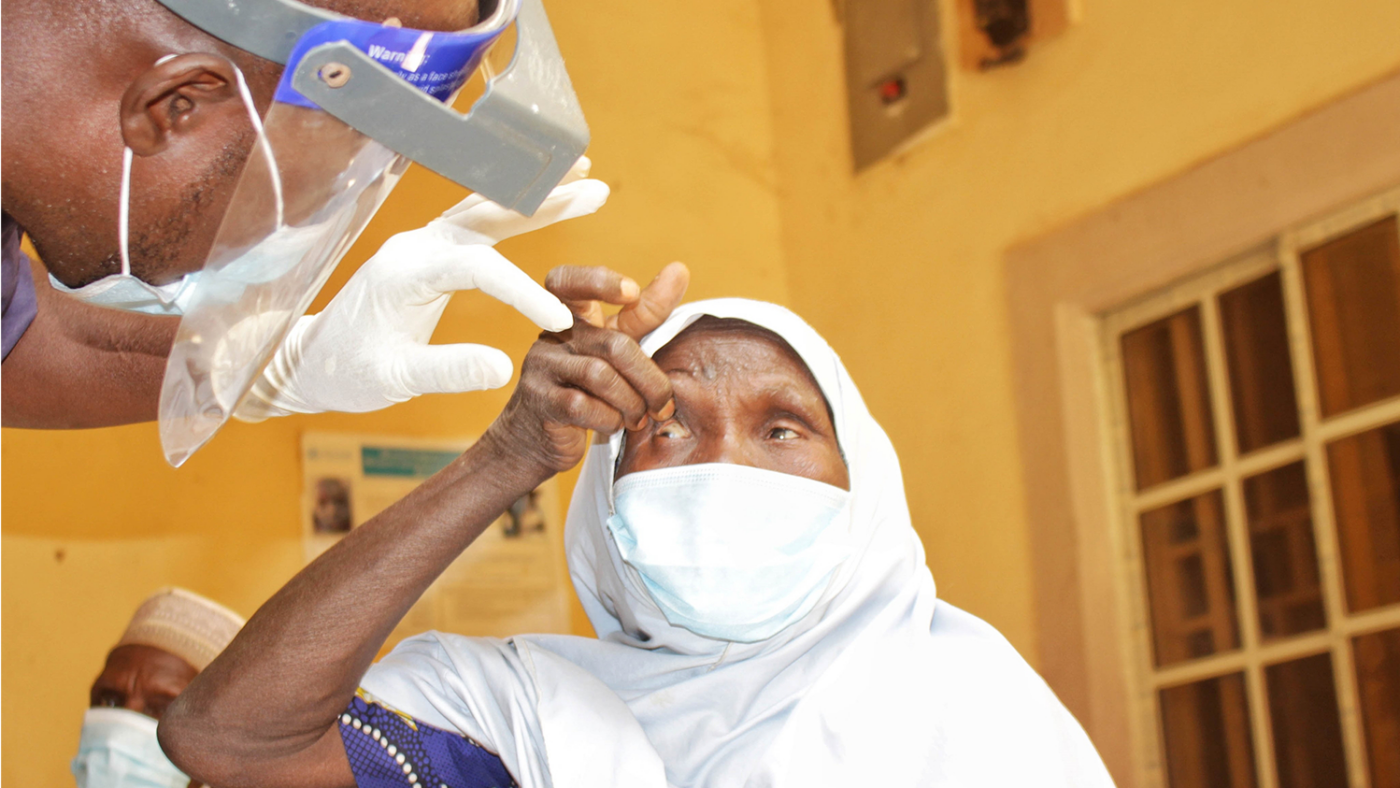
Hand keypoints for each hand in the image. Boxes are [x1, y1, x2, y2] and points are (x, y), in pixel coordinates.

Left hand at [233, 159, 607, 420]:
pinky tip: (544, 199)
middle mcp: (415, 246)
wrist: (309, 360)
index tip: (560, 320)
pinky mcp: (429, 251)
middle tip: (596, 188)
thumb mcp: (394, 379)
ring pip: (486, 208)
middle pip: (489, 213)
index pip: (478, 269)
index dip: (522, 291)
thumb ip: (447, 371)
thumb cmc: (346, 372)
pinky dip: (514, 206)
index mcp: (405, 273)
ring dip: (535, 193)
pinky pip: (477, 221)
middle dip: (544, 200)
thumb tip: (505, 368)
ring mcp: (422, 243)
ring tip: (585, 176)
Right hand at [481, 263, 689, 477]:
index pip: (568, 282)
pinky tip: (613, 425)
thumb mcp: (612, 348)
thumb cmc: (584, 387)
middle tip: (663, 404)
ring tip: (638, 418)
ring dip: (631, 403)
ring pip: (601, 376)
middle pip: (613, 344)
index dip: (598, 281)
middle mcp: (551, 335)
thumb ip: (643, 313)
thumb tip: (680, 270)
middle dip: (649, 379)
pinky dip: (609, 420)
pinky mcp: (539, 401)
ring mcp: (541, 367)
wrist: (537, 439)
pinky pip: (583, 406)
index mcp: (570, 316)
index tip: (631, 292)